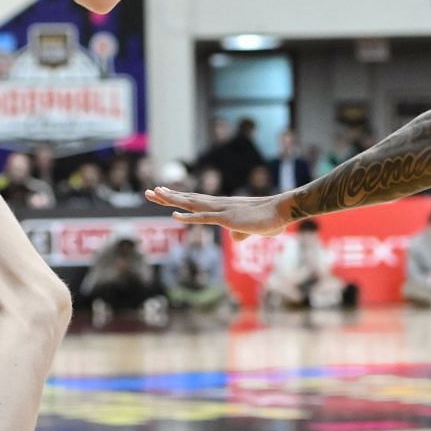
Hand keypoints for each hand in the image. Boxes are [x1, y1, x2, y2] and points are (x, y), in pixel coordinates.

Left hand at [145, 186, 289, 236]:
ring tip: (154, 194)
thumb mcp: (251, 229)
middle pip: (188, 200)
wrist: (282, 212)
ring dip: (172, 200)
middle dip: (167, 196)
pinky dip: (188, 218)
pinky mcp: (227, 218)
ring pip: (191, 204)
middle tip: (148, 192)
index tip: (162, 193)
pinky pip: (204, 218)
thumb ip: (241, 233)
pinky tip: (174, 216)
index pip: (195, 202)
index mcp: (222, 207)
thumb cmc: (269, 220)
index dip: (178, 198)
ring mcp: (221, 210)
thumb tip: (235, 238)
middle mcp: (218, 205)